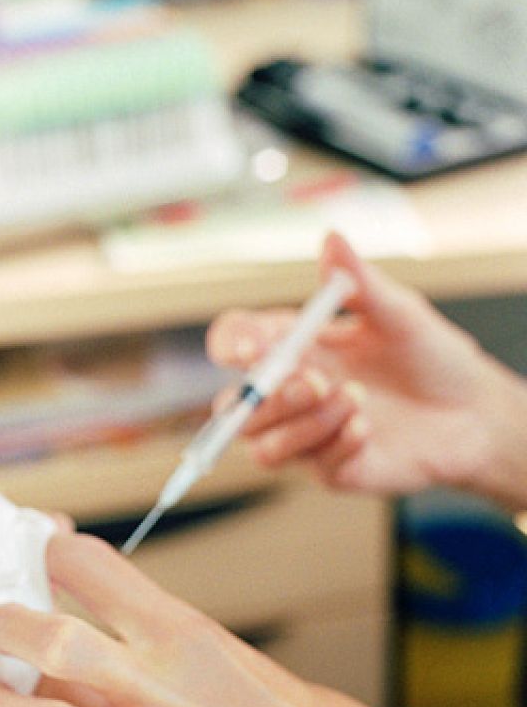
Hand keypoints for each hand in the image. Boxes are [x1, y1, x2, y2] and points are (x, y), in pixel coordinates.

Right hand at [206, 233, 517, 499]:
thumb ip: (359, 281)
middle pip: (236, 405)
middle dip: (267, 396)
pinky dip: (337, 444)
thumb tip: (332, 239)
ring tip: (357, 400)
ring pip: (263, 445)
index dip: (231, 343)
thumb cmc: (432, 357)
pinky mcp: (331, 468)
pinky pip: (311, 466)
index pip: (235, 341)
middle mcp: (290, 393)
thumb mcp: (399, 312)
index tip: (251, 346)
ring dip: (303, 423)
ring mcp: (306, 433)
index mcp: (293, 346)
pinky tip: (368, 428)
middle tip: (315, 381)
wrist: (476, 412)